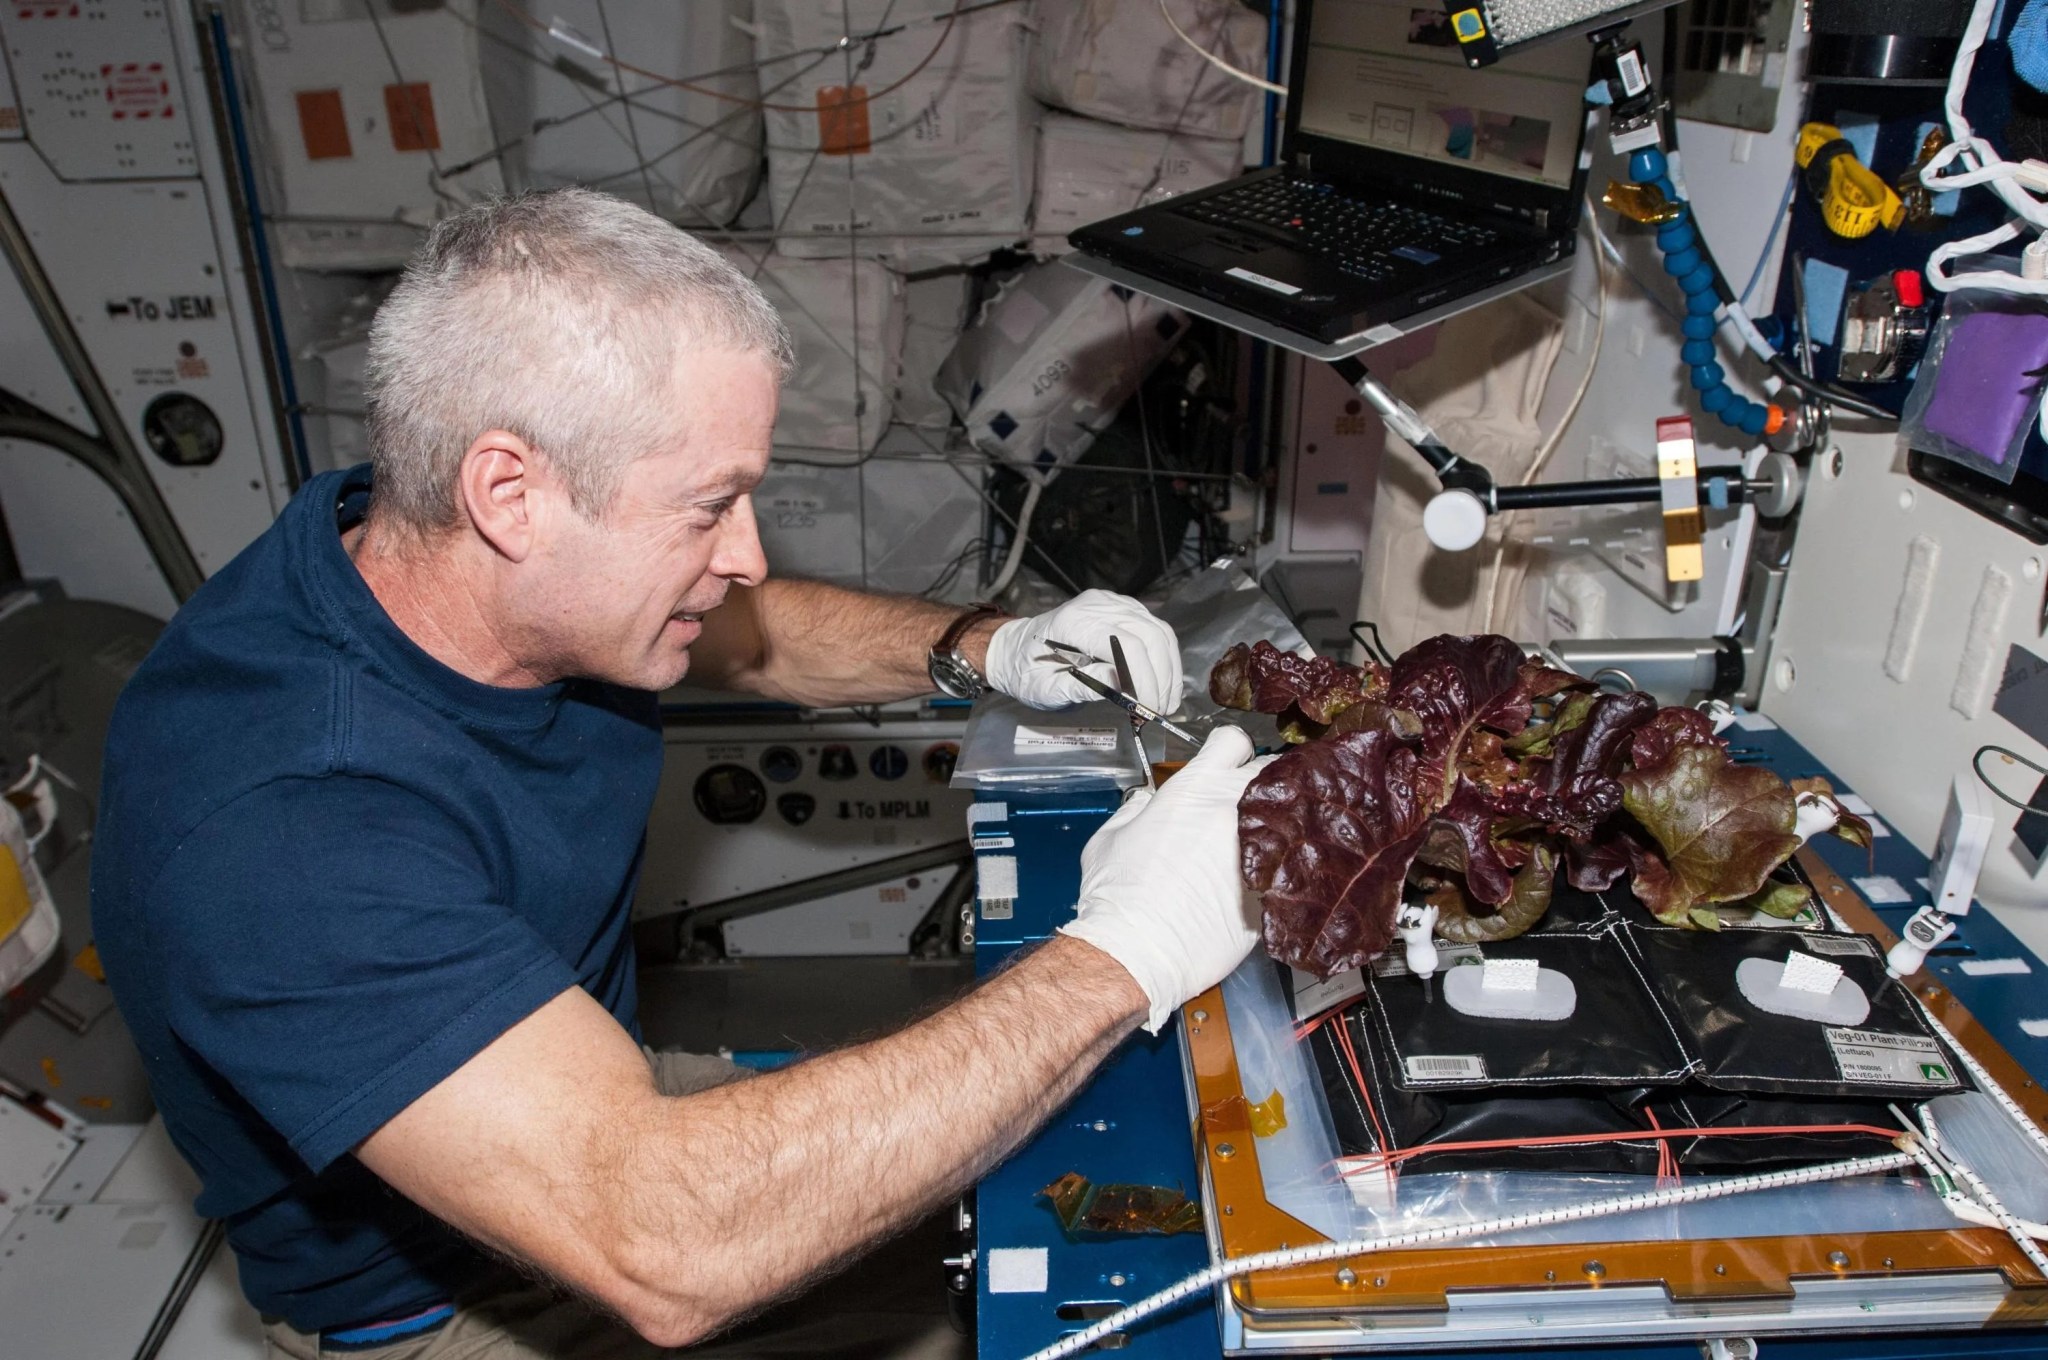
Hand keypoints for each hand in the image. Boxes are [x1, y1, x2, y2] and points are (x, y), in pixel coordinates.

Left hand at [984, 591, 1182, 714]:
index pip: (1125, 645)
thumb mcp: (1047, 689)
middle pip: (1149, 635)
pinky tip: (1162, 681)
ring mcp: (1112, 602)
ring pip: (1158, 630)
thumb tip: (1122, 687)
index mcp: (1074, 622)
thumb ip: (1083, 686)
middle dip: (1161, 676)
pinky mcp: (1121, 607)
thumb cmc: (1027, 672)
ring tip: (1166, 700)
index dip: (1145, 678)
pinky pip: (1154, 628)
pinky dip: (1164, 656)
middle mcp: (1097, 605)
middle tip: (1161, 709)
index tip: (1150, 708)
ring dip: (1168, 668)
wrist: (1016, 649)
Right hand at [1058, 727, 1274, 1032]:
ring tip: (1263, 842)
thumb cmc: (1119, 897)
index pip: (1232, 740)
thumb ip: (1136, 809)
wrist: (1139, 950)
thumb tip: (1147, 803)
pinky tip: (1265, 883)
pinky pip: (1295, 864)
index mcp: (1195, 786)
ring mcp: (1262, 846)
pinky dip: (1284, 869)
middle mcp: (1235, 808)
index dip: (1227, 751)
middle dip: (1262, 784)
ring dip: (1281, 824)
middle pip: (1272, 770)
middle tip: (1245, 806)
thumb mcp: (1111, 836)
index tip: (1224, 765)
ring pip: (1293, 815)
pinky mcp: (1276, 886)